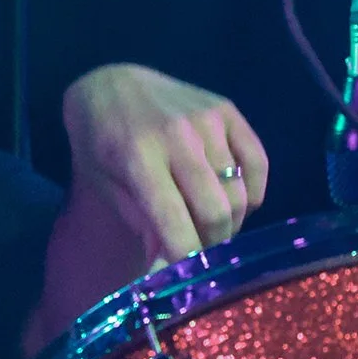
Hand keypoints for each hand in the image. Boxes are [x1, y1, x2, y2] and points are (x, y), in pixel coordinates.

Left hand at [62, 62, 269, 267]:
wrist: (109, 83)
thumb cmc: (99, 140)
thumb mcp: (103, 183)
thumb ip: (140, 223)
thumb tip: (172, 268)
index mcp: (137, 157)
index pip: (176, 223)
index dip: (187, 259)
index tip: (187, 275)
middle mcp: (177, 135)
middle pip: (217, 213)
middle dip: (212, 244)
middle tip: (199, 248)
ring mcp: (206, 119)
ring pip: (239, 194)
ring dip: (229, 220)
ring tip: (208, 222)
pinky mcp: (227, 109)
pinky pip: (258, 164)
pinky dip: (251, 192)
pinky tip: (232, 198)